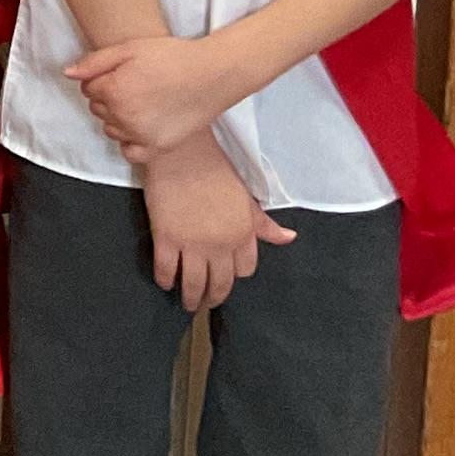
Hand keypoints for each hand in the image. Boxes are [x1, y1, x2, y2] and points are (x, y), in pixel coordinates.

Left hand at [69, 29, 243, 162]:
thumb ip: (95, 62)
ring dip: (118, 118)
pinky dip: (131, 141)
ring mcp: (141, 135)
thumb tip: (68, 73)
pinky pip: (130, 151)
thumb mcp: (130, 48)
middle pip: (98, 110)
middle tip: (134, 84)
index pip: (88, 90)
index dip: (103, 78)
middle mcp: (123, 117)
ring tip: (142, 101)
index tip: (122, 72)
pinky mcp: (158, 147)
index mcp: (113, 91)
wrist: (213, 74)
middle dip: (109, 97)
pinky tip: (143, 125)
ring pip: (111, 129)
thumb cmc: (172, 57)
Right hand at [143, 140, 293, 311]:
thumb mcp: (245, 198)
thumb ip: (264, 223)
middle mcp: (221, 244)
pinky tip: (164, 282)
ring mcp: (193, 244)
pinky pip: (166, 269)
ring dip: (191, 297)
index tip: (225, 276)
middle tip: (205, 303)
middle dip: (213, 297)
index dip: (235, 274)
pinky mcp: (166, 239)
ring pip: (194, 282)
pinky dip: (165, 279)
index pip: (245, 269)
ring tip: (188, 303)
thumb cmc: (214, 170)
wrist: (182, 152)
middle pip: (220, 283)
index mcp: (243, 234)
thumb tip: (289, 237)